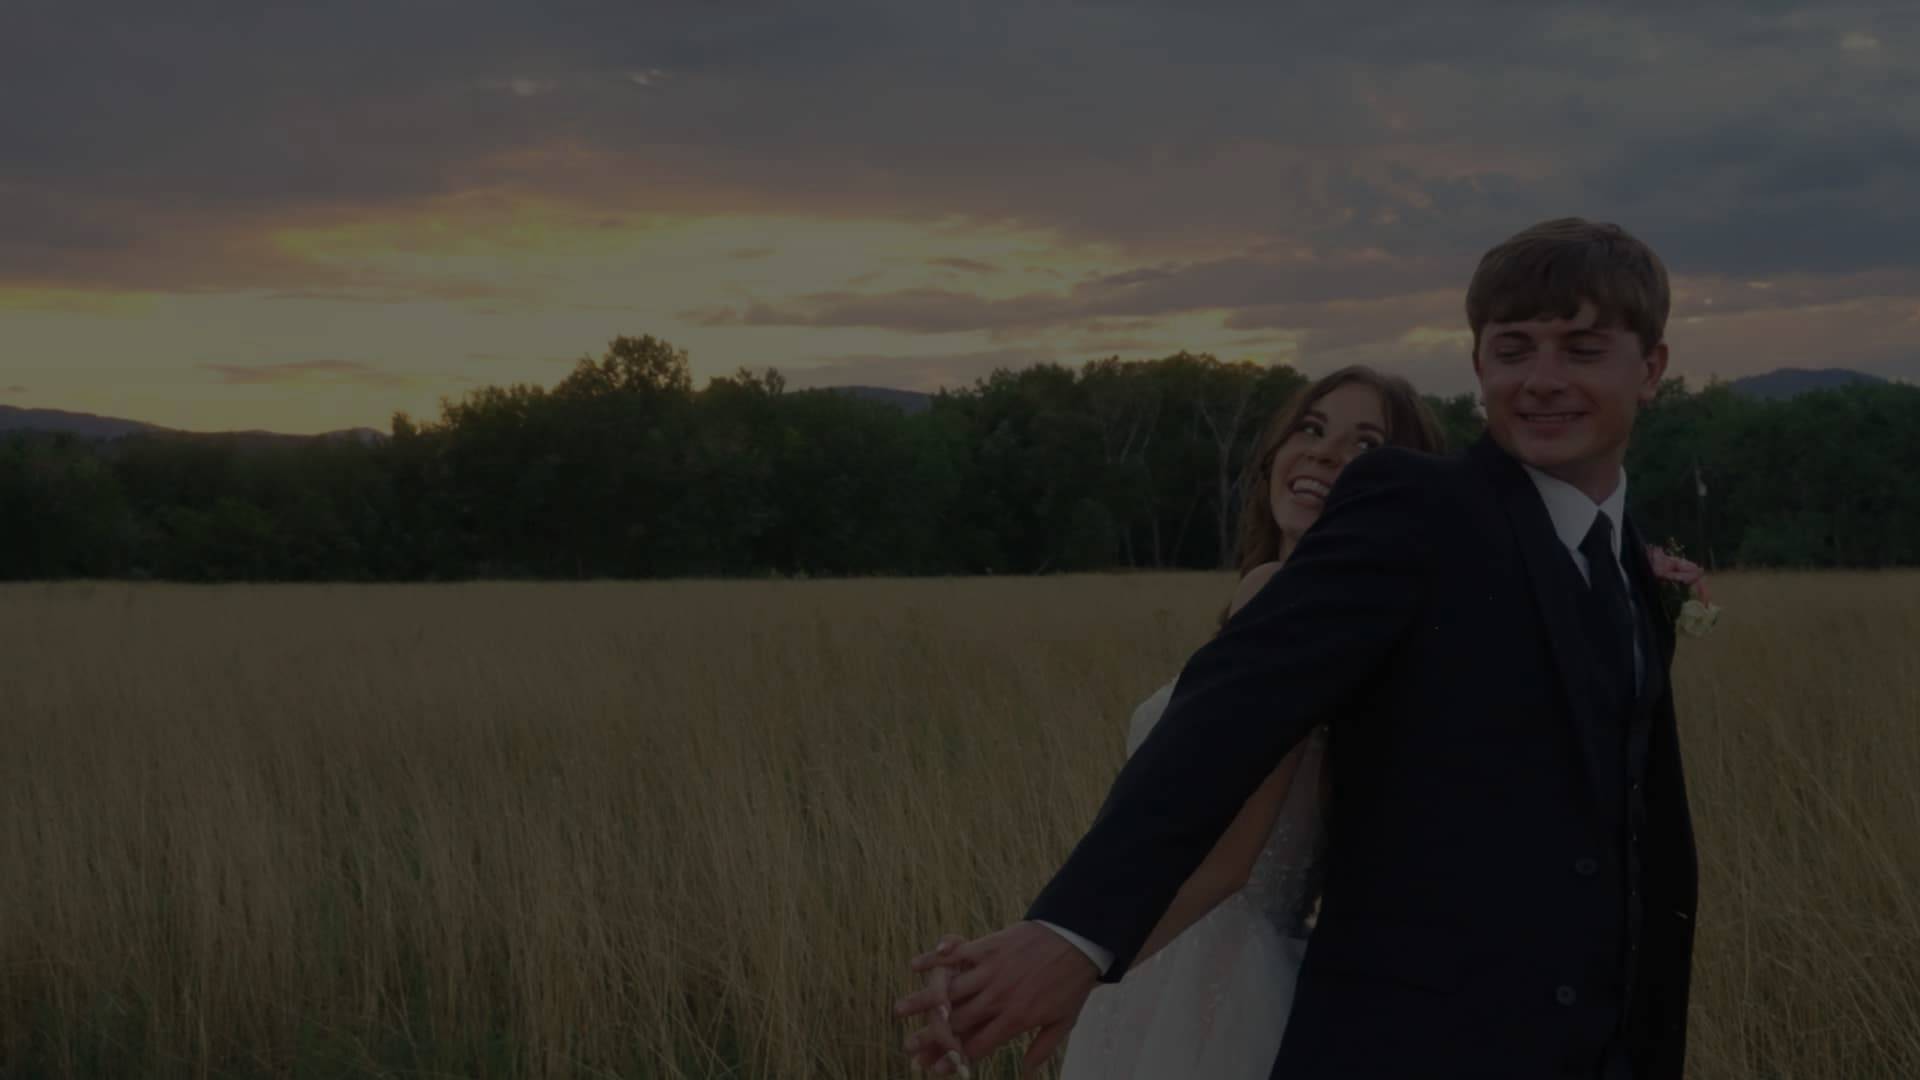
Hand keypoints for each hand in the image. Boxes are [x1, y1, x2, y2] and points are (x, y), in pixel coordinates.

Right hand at [895, 921, 1100, 1075]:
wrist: (1078, 940)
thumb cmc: (1072, 983)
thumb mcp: (1063, 1022)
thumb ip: (1041, 1048)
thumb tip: (1026, 1072)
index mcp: (1014, 1019)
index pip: (975, 1045)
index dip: (953, 1058)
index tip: (934, 1068)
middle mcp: (997, 998)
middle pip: (956, 1023)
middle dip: (929, 1038)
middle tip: (908, 1047)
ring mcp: (991, 971)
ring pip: (949, 990)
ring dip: (922, 1001)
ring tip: (899, 1011)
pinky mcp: (989, 947)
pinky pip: (956, 955)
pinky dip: (935, 959)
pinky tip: (915, 965)